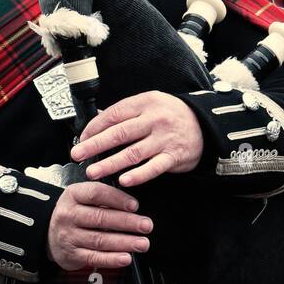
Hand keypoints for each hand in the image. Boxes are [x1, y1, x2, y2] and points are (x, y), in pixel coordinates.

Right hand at [47, 181, 152, 270]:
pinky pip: (94, 257)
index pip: (96, 194)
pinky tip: (125, 258)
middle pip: (100, 218)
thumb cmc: (73, 213)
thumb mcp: (82, 197)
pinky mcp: (72, 254)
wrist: (47, 233)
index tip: (135, 205)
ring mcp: (69, 236)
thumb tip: (132, 205)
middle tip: (146, 225)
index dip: (117, 199)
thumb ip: (104, 198)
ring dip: (124, 242)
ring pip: (99, 239)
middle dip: (127, 222)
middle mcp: (69, 215)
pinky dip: (112, 259)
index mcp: (73, 195)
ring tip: (141, 243)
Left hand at [70, 90, 204, 186]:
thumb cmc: (173, 115)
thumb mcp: (150, 103)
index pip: (114, 115)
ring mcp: (164, 139)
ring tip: (93, 171)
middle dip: (95, 145)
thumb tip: (98, 119)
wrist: (206, 125)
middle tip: (78, 154)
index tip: (82, 138)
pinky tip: (123, 180)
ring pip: (132, 153)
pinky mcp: (173, 156)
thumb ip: (126, 112)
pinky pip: (153, 168)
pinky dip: (138, 175)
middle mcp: (154, 119)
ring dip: (110, 164)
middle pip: (119, 134)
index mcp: (145, 103)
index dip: (94, 127)